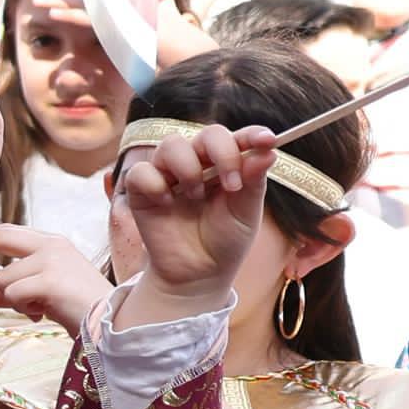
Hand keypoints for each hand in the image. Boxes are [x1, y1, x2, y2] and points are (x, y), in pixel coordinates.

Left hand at [0, 221, 114, 334]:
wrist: (113, 324)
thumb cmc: (80, 309)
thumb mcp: (43, 295)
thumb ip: (15, 289)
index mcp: (53, 243)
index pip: (8, 230)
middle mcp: (52, 244)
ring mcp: (52, 260)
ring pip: (2, 278)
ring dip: (12, 299)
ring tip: (38, 308)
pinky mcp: (50, 279)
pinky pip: (12, 294)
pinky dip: (21, 308)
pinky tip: (42, 313)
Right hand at [109, 122, 274, 306]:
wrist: (197, 274)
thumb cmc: (224, 241)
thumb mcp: (247, 212)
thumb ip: (254, 181)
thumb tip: (267, 151)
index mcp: (227, 165)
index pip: (239, 138)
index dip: (253, 134)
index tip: (268, 140)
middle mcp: (198, 164)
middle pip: (206, 134)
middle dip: (222, 153)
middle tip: (231, 185)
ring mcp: (169, 175)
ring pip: (170, 145)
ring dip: (187, 168)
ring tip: (195, 195)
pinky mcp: (142, 191)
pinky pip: (140, 172)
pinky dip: (155, 184)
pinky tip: (166, 203)